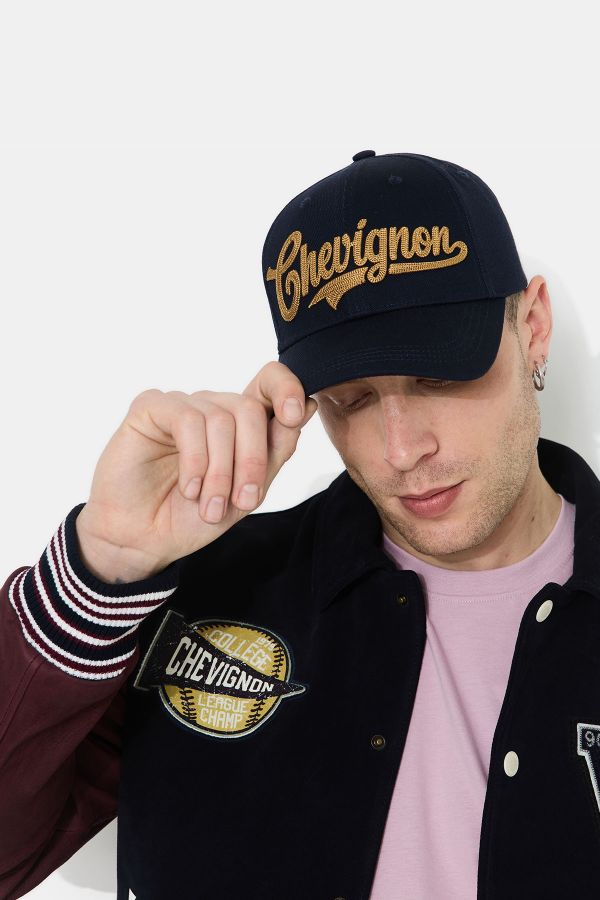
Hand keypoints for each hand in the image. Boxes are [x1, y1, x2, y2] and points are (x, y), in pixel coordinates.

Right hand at [75, 362, 317, 581]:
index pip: (270, 382)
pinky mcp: (150, 408)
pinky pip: (187, 419)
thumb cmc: (193, 516)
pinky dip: (195, 460)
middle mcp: (212, 407)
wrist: (144, 541)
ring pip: (221, 419)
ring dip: (221, 471)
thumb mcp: (248, 490)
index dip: (287, 388)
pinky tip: (189, 487)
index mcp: (239, 423)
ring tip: (209, 507)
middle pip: (250, 409)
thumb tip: (307, 406)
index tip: (295, 414)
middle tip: (244, 501)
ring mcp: (181, 405)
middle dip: (252, 460)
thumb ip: (277, 449)